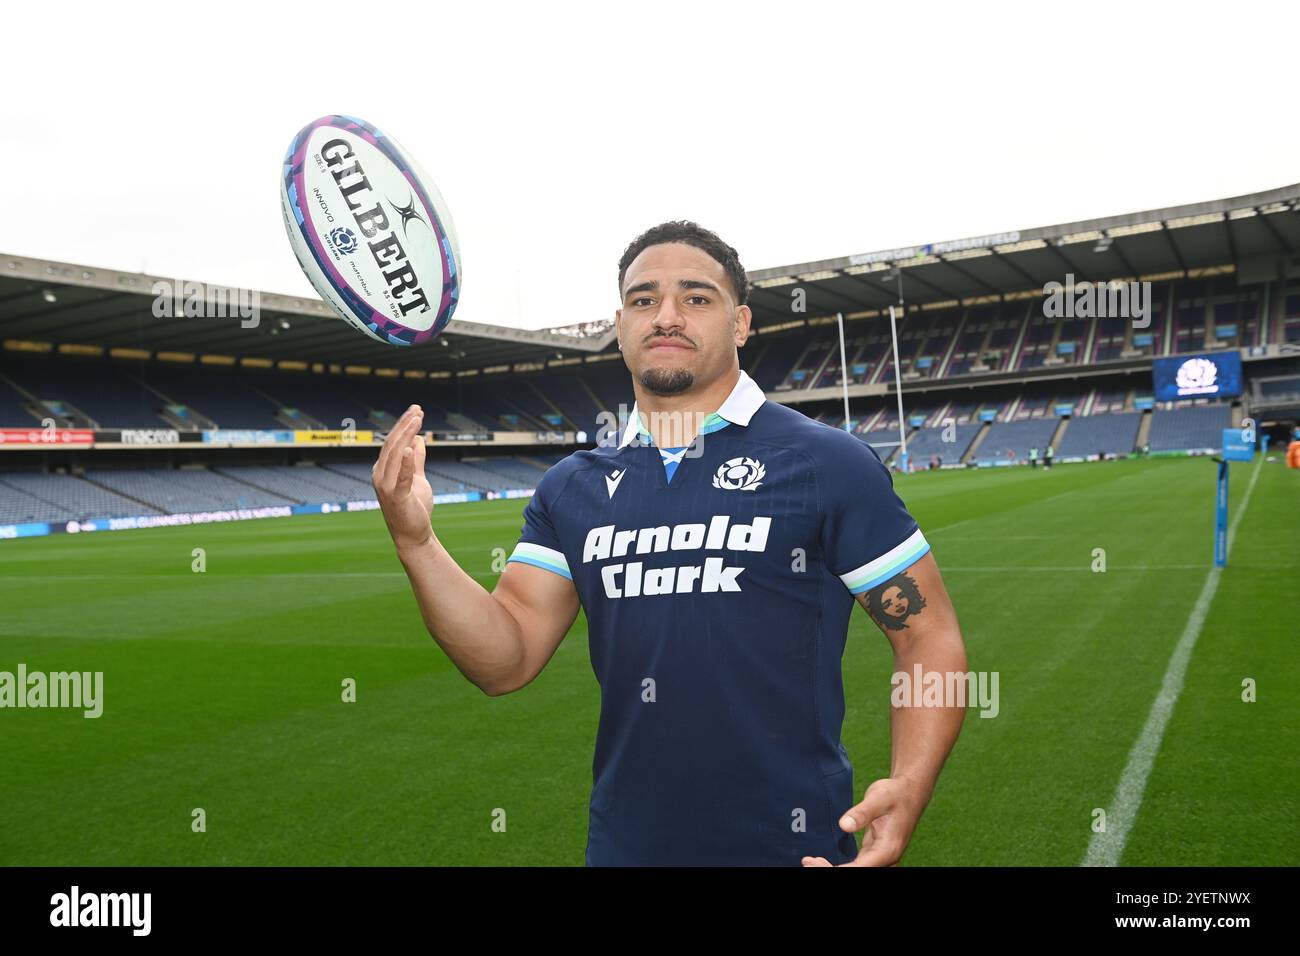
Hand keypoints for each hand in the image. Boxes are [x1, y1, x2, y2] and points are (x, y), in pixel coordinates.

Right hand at [372, 405, 434, 553]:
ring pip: (396, 454)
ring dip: (407, 435)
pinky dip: (405, 461)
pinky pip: (401, 476)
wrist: (413, 534)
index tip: (416, 410)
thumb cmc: (414, 507)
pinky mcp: (397, 497)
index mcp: (383, 470)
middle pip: (393, 444)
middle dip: (405, 425)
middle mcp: (380, 475)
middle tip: (417, 409)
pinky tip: (412, 445)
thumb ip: (416, 461)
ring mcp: (386, 486)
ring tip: (417, 419)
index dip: (403, 425)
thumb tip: (418, 439)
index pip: (392, 442)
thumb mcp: (416, 479)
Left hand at [801, 776, 930, 866]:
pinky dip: (838, 866)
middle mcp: (886, 859)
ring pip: (856, 872)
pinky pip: (856, 867)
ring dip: (832, 869)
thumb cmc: (895, 794)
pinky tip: (821, 861)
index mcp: (888, 850)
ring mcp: (880, 858)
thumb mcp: (879, 798)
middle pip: (857, 873)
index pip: (860, 869)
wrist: (909, 793)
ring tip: (810, 861)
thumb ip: (862, 812)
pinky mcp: (874, 854)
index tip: (814, 863)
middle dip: (830, 870)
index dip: (834, 869)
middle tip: (807, 861)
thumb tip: (844, 825)